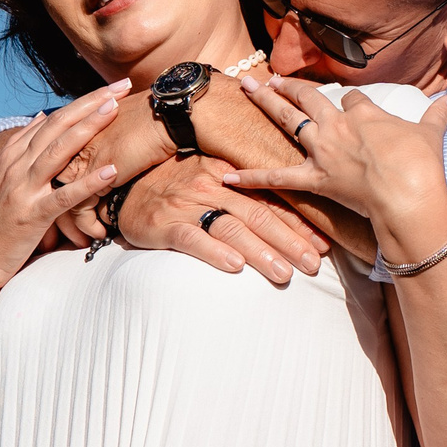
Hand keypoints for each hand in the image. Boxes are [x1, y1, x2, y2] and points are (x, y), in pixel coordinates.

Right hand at [0, 85, 127, 298]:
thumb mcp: (3, 179)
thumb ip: (22, 149)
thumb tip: (41, 116)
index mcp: (12, 157)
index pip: (52, 120)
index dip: (82, 101)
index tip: (110, 87)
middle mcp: (15, 168)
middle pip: (57, 126)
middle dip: (90, 103)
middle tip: (121, 86)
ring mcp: (21, 190)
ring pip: (58, 151)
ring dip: (87, 128)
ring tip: (114, 110)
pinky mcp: (30, 216)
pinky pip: (63, 196)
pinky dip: (88, 182)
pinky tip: (111, 171)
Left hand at [48, 94, 184, 241]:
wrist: (165, 115)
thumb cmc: (151, 118)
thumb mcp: (120, 126)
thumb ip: (106, 137)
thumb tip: (110, 151)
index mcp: (76, 132)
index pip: (55, 164)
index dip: (58, 185)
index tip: (65, 202)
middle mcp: (72, 146)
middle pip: (52, 183)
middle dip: (56, 209)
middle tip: (62, 231)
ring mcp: (78, 161)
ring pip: (62, 198)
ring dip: (71, 224)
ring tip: (81, 239)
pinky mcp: (91, 177)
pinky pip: (79, 208)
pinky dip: (87, 225)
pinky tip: (99, 233)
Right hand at [115, 157, 331, 285]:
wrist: (124, 189)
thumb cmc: (177, 188)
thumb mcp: (213, 181)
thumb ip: (245, 196)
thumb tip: (289, 219)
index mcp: (228, 173)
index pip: (270, 200)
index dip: (298, 222)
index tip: (322, 243)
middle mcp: (211, 185)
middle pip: (258, 214)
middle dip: (289, 240)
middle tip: (313, 264)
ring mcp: (187, 204)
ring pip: (231, 227)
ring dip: (260, 251)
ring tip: (283, 272)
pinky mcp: (164, 224)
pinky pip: (192, 238)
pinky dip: (214, 252)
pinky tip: (234, 266)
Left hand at [227, 76, 446, 264]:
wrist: (409, 195)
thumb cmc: (421, 165)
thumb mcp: (432, 134)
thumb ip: (439, 114)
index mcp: (365, 113)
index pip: (351, 99)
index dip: (349, 102)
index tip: (349, 105)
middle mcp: (338, 126)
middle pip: (310, 98)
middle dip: (290, 87)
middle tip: (270, 77)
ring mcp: (323, 151)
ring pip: (288, 121)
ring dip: (266, 104)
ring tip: (247, 89)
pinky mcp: (314, 179)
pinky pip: (277, 176)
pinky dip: (251, 178)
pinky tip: (227, 177)